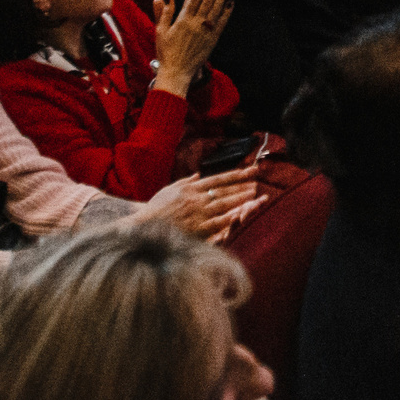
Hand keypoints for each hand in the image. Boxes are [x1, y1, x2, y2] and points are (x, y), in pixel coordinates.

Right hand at [137, 165, 263, 242]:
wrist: (142, 228)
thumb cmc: (154, 209)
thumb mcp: (168, 190)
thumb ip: (185, 182)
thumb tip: (198, 175)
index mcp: (190, 188)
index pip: (218, 179)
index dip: (235, 175)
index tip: (249, 171)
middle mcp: (196, 198)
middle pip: (224, 190)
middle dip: (242, 185)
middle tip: (257, 180)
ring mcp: (197, 213)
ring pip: (224, 203)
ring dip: (240, 197)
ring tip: (255, 193)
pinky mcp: (197, 228)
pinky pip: (218, 221)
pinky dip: (231, 216)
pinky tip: (243, 212)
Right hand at [151, 0, 232, 88]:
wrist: (177, 72)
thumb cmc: (166, 52)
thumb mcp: (160, 31)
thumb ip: (163, 13)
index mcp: (182, 20)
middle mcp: (195, 23)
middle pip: (207, 0)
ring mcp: (205, 31)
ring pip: (215, 9)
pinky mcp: (212, 40)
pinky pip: (221, 24)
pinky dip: (226, 13)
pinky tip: (231, 3)